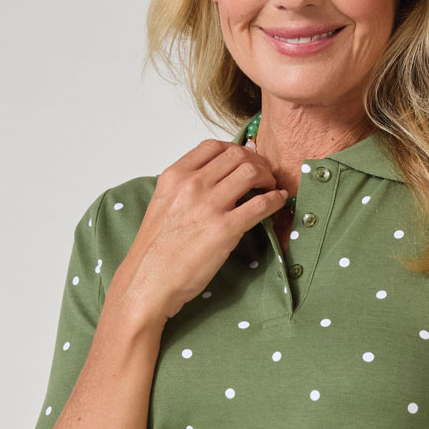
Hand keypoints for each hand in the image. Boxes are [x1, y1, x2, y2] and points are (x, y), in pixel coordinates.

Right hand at [107, 137, 285, 330]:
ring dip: (268, 177)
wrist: (149, 281)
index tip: (246, 159)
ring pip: (251, 172)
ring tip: (271, 188)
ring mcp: (209, 206)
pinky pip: (261, 204)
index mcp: (175, 176)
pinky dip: (276, 199)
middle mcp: (192, 185)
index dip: (237, 149)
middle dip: (257, 162)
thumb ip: (185, 188)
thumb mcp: (163, 204)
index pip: (213, 147)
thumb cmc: (156, 250)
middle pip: (237, 155)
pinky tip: (279, 201)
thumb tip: (215, 178)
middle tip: (265, 175)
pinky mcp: (225, 229)